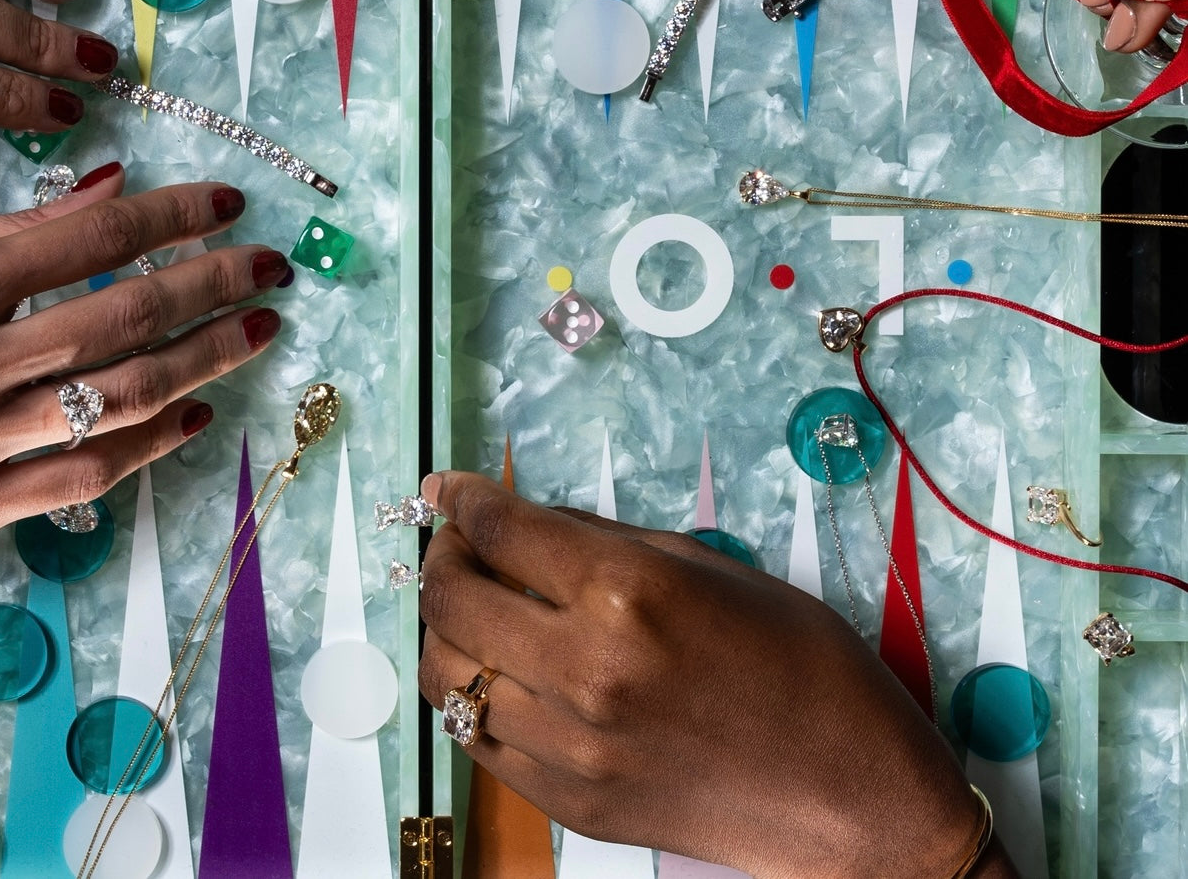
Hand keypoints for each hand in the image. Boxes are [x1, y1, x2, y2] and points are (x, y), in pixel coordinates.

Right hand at [0, 165, 291, 542]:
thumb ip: (6, 228)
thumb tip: (110, 193)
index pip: (95, 237)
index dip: (174, 218)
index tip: (228, 207)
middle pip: (124, 320)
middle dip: (213, 287)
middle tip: (268, 269)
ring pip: (116, 404)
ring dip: (201, 363)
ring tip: (252, 333)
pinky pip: (75, 482)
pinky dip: (142, 449)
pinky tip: (189, 415)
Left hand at [416, 473, 1016, 878]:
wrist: (850, 796)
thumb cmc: (801, 665)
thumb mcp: (714, 569)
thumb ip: (608, 543)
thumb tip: (531, 523)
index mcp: (626, 594)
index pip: (501, 529)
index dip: (460, 498)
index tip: (445, 488)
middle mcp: (585, 669)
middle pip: (452, 599)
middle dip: (441, 557)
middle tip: (457, 545)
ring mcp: (570, 747)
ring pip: (446, 676)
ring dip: (445, 629)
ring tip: (473, 610)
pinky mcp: (569, 803)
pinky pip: (477, 741)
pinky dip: (470, 697)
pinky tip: (498, 674)